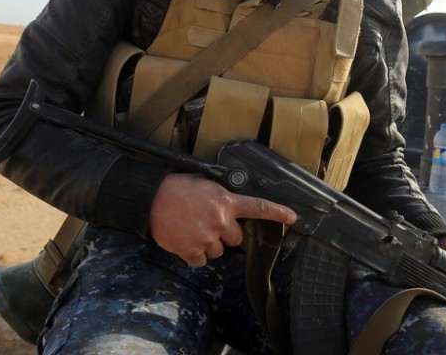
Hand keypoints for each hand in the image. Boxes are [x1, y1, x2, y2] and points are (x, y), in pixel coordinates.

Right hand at [149, 173, 297, 266]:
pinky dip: (193, 254)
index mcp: (226, 202)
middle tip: (206, 223)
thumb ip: (221, 197)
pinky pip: (201, 261)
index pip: (257, 207)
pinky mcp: (192, 251)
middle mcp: (220, 221)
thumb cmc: (176, 187)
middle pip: (235, 239)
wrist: (151, 198)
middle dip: (224, 234)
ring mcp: (207, 238)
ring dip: (208, 245)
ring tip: (191, 230)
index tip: (293, 218)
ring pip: (217, 251)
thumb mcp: (205, 184)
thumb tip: (228, 206)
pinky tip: (184, 240)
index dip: (278, 213)